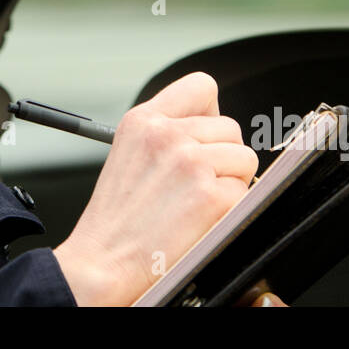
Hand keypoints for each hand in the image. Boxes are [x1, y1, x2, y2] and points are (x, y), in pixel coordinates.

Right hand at [52, 72, 257, 305]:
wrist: (102, 262)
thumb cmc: (117, 219)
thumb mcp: (129, 153)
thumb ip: (166, 132)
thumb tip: (212, 128)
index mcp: (143, 119)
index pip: (201, 86)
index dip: (210, 113)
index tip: (203, 137)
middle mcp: (167, 134)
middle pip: (230, 128)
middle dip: (220, 157)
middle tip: (191, 187)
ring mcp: (190, 162)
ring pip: (244, 158)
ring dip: (230, 182)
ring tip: (195, 203)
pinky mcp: (211, 195)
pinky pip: (245, 192)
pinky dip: (231, 210)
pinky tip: (201, 220)